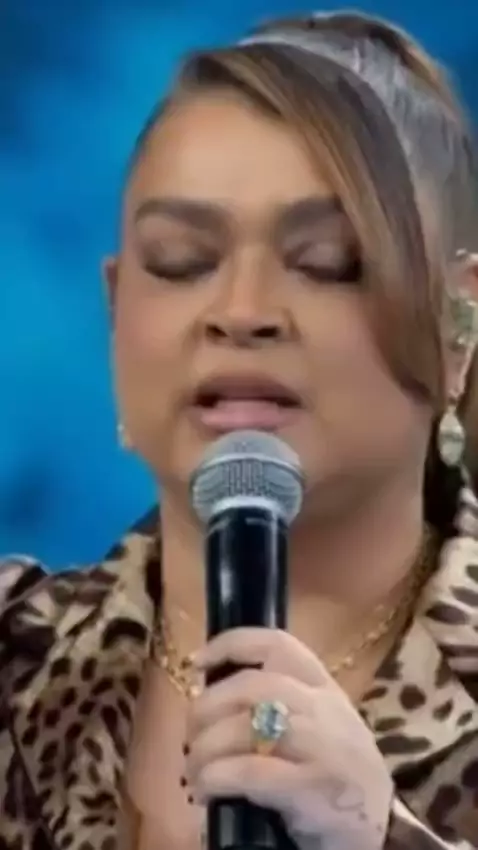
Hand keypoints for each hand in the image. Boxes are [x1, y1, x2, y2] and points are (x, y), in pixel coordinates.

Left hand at [185, 628, 392, 849]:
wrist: (378, 838)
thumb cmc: (335, 780)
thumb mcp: (316, 731)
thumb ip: (277, 709)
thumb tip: (208, 703)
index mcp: (324, 689)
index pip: (278, 645)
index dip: (232, 644)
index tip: (197, 662)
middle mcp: (326, 710)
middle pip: (254, 686)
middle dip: (208, 707)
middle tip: (191, 736)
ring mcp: (325, 748)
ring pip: (249, 726)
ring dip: (207, 748)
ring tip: (194, 772)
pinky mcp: (317, 790)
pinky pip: (254, 771)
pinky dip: (219, 776)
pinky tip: (207, 789)